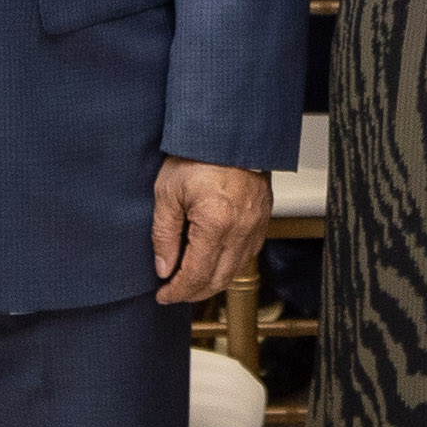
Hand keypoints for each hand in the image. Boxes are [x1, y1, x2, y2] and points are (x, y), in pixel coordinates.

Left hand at [150, 157, 268, 307]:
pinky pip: (248, 254)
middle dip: (193, 293)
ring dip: (212, 282)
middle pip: (218, 280)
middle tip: (174, 293)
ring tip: (191, 281)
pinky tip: (214, 262)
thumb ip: (164, 234)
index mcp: (215, 223)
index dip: (177, 291)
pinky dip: (230, 266)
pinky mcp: (263, 219)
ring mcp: (256, 225)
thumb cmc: (198, 153)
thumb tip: (164, 267)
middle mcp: (241, 229)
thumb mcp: (168, 192)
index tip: (163, 295)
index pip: (195, 275)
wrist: (229, 131)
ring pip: (235, 271)